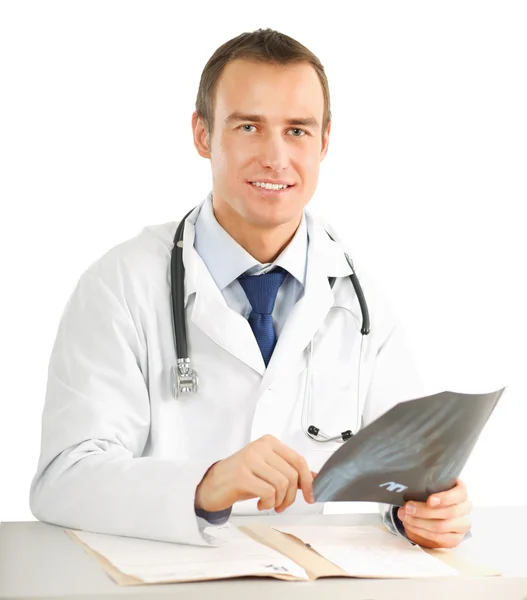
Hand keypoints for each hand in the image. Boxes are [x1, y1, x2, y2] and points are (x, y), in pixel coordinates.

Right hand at [194, 434, 315, 512]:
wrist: (213, 484)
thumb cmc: (242, 477)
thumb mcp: (268, 472)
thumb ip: (290, 472)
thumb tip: (315, 479)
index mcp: (269, 443)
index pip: (298, 460)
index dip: (308, 481)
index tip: (309, 496)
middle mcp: (260, 447)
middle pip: (291, 475)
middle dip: (291, 496)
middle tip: (281, 504)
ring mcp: (250, 459)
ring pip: (282, 484)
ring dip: (279, 501)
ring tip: (270, 504)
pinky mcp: (242, 475)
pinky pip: (268, 492)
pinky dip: (268, 503)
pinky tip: (260, 503)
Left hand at [397, 479, 471, 548]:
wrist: (436, 510)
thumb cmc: (432, 494)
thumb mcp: (432, 485)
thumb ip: (427, 484)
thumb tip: (409, 484)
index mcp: (461, 492)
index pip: (458, 494)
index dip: (445, 498)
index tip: (429, 500)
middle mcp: (465, 508)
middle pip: (449, 513)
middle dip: (424, 511)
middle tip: (407, 508)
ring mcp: (462, 525)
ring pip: (442, 527)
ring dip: (419, 522)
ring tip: (404, 517)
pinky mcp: (455, 538)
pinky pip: (438, 538)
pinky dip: (421, 532)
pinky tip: (410, 525)